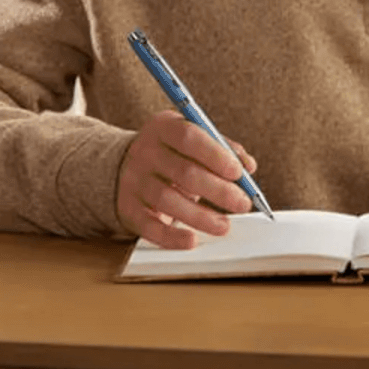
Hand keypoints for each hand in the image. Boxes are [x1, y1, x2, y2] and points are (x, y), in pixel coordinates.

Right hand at [116, 109, 257, 248]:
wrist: (120, 166)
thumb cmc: (169, 153)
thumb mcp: (190, 139)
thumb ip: (221, 147)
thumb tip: (248, 166)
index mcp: (163, 128)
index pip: (189, 137)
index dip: (215, 155)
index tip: (238, 172)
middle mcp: (146, 152)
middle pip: (183, 172)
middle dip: (218, 190)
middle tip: (242, 203)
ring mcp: (134, 181)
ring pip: (168, 200)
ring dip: (200, 216)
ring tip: (224, 225)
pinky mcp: (128, 208)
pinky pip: (149, 226)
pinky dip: (171, 236)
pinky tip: (191, 240)